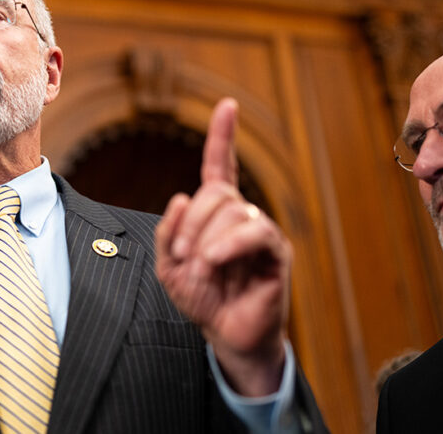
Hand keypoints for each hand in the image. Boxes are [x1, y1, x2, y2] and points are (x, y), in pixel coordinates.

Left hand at [155, 98, 290, 395]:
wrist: (226, 335)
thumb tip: (180, 198)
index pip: (221, 166)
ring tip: (201, 265)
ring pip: (233, 210)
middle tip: (184, 256)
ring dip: (207, 237)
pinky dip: (230, 244)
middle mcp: (242, 216)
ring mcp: (260, 231)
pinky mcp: (276, 252)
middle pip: (217, 193)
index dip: (222, 136)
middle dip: (191, 222)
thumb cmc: (203, 298)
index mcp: (216, 214)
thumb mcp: (169, 267)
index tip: (227, 106)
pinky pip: (256, 232)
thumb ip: (167, 234)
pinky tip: (215, 260)